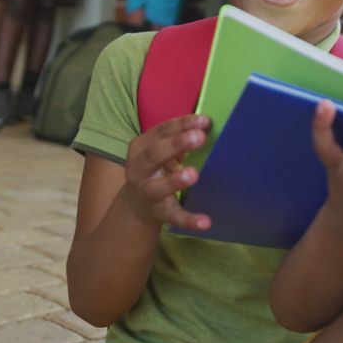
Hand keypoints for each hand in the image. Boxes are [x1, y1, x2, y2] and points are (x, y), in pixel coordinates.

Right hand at [122, 114, 212, 231]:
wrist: (136, 206)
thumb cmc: (155, 170)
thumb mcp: (161, 152)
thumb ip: (178, 141)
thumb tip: (205, 127)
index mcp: (140, 148)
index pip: (160, 132)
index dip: (182, 124)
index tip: (204, 121)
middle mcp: (138, 169)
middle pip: (154, 154)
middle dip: (176, 144)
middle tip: (200, 137)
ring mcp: (146, 193)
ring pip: (157, 188)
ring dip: (175, 182)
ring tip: (193, 174)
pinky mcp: (158, 213)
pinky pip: (174, 216)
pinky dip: (189, 220)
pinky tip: (205, 222)